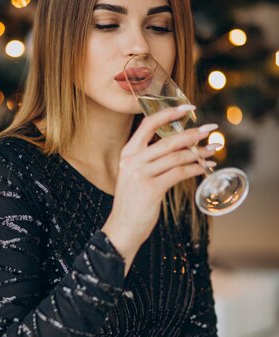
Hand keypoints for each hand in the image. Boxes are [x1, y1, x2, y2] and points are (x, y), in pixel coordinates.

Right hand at [102, 106, 216, 274]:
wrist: (123, 228)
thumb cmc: (133, 202)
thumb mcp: (135, 175)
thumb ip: (150, 159)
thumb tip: (180, 145)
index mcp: (128, 153)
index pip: (148, 124)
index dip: (169, 114)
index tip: (188, 108)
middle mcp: (132, 160)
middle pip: (168, 140)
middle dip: (193, 133)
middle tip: (211, 129)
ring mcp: (141, 175)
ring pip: (177, 156)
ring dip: (198, 153)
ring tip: (213, 151)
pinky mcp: (151, 189)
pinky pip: (179, 173)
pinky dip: (195, 169)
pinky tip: (205, 168)